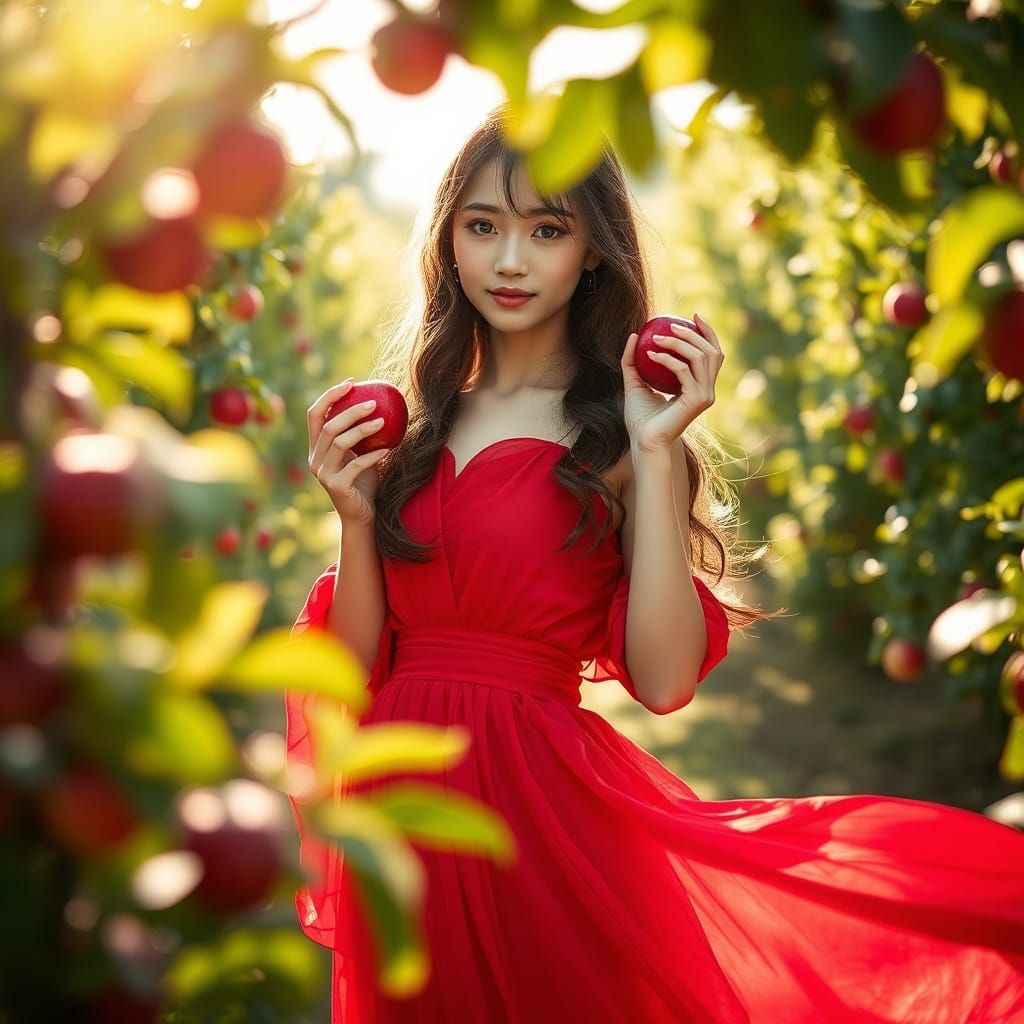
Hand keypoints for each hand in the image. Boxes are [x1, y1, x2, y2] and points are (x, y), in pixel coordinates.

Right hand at [306, 379, 389, 526]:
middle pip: (328, 426)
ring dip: (362, 429)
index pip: (315, 415)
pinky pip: (355, 465)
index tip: (351, 383)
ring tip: (382, 422)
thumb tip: (381, 402)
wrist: (363, 515)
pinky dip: (372, 455)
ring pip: (339, 442)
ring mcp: (323, 474)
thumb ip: (362, 434)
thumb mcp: (361, 453)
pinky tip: (387, 450)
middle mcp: (315, 459)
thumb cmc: (365, 482)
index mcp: (316, 448)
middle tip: (373, 403)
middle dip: (350, 410)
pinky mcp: (336, 486)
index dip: (329, 396)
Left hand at [620, 312, 723, 454]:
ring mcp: (705, 395)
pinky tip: (650, 353)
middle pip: (712, 351)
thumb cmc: (640, 418)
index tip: (693, 317)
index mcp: (699, 386)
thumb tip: (634, 334)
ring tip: (659, 337)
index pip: (712, 354)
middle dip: (694, 333)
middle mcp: (707, 390)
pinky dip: (667, 359)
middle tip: (672, 324)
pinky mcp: (697, 400)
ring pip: (701, 357)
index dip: (707, 333)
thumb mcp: (635, 383)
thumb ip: (633, 360)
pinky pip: (683, 370)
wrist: (644, 442)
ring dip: (680, 342)